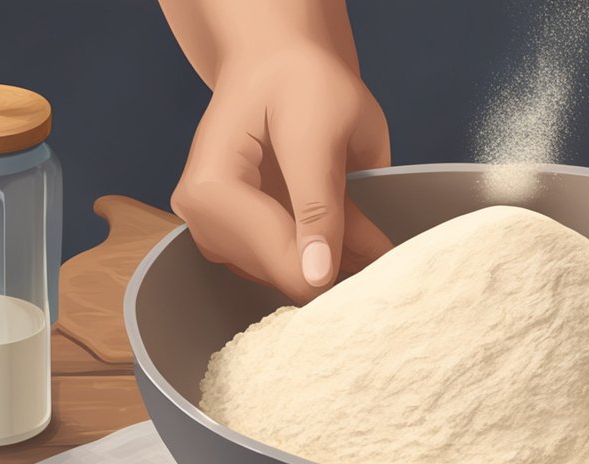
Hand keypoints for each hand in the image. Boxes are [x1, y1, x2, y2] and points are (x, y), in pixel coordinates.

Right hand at [172, 47, 392, 301]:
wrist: (277, 63)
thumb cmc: (300, 81)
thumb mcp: (321, 134)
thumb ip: (320, 205)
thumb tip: (317, 275)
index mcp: (212, 187)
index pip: (276, 259)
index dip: (334, 271)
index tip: (384, 269)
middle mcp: (200, 215)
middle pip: (280, 274)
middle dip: (338, 262)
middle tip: (388, 249)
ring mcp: (212, 227)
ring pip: (287, 273)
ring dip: (335, 259)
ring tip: (374, 235)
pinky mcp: (230, 235)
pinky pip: (285, 262)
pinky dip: (323, 252)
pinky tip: (353, 235)